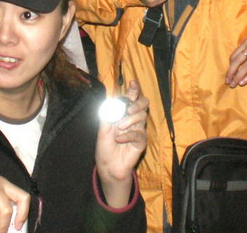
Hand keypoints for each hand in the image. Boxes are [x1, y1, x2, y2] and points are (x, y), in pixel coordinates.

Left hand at [95, 80, 147, 207]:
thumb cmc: (105, 146)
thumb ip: (108, 114)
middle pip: (143, 103)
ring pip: (142, 116)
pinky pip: (139, 134)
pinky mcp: (141, 141)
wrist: (108, 165)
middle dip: (137, 103)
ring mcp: (138, 130)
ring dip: (130, 120)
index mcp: (122, 113)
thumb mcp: (103, 128)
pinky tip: (119, 139)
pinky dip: (128, 135)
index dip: (133, 89)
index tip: (132, 82)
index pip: (131, 98)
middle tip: (129, 109)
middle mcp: (132, 119)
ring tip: (119, 128)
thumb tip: (112, 100)